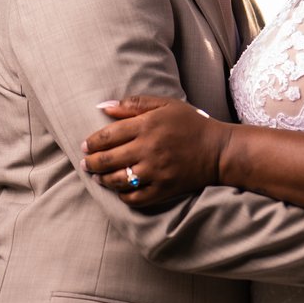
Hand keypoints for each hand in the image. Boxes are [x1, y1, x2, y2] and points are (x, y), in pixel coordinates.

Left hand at [83, 96, 224, 207]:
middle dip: (91, 163)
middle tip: (86, 164)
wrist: (219, 150)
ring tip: (98, 177)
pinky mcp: (164, 189)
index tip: (85, 146)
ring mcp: (156, 171)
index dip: (92, 142)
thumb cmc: (191, 124)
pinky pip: (136, 198)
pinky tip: (120, 190)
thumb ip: (133, 104)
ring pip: (118, 180)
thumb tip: (103, 106)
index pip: (108, 136)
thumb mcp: (165, 105)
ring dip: (103, 179)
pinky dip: (123, 196)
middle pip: (108, 159)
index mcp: (147, 125)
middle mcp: (149, 149)